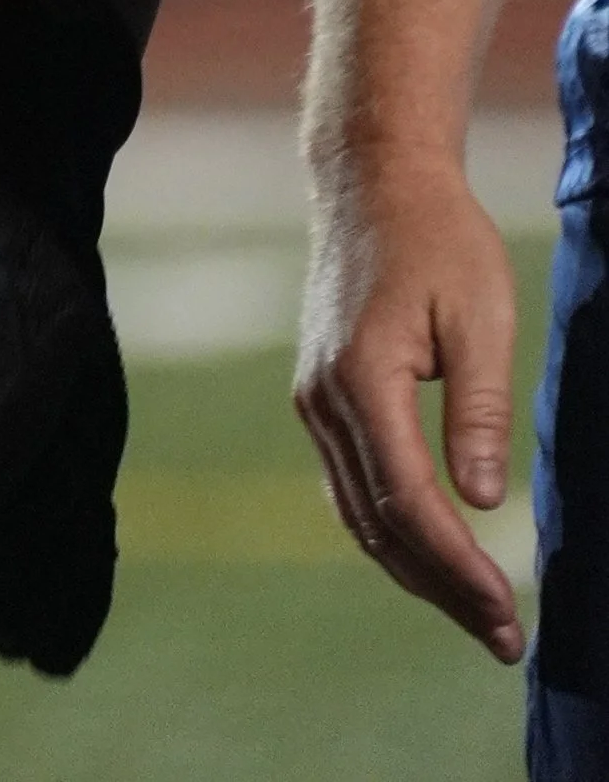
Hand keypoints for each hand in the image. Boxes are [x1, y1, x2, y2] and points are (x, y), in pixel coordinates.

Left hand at [0, 123, 127, 674]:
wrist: (11, 197)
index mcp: (56, 296)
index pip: (43, 379)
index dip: (5, 438)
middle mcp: (84, 370)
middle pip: (64, 463)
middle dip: (20, 533)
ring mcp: (82, 419)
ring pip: (80, 516)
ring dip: (50, 584)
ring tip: (9, 643)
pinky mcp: (64, 454)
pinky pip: (84, 533)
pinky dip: (73, 593)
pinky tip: (46, 652)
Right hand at [295, 159, 524, 661]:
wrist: (373, 181)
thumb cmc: (438, 238)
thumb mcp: (480, 314)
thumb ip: (478, 409)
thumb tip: (481, 503)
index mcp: (361, 378)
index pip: (410, 502)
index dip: (459, 568)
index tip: (507, 615)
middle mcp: (323, 399)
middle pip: (379, 524)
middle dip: (443, 590)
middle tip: (504, 639)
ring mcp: (314, 399)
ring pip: (359, 513)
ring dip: (416, 571)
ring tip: (477, 612)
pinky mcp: (320, 395)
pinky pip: (350, 485)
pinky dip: (391, 531)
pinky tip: (432, 554)